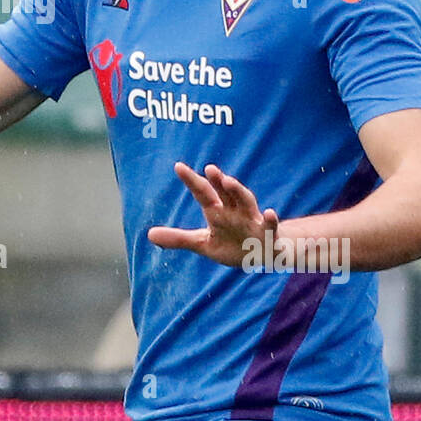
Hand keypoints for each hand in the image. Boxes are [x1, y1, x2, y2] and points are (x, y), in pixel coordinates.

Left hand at [147, 161, 279, 266]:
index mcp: (218, 212)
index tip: (178, 166)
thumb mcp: (203, 243)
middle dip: (218, 181)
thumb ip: (178, 238)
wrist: (262, 255)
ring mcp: (252, 221)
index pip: (203, 193)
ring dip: (239, 191)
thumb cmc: (232, 244)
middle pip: (226, 192)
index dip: (192, 180)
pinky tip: (270, 213)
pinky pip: (271, 226)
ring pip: (247, 202)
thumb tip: (149, 235)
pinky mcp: (267, 234)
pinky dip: (271, 220)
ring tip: (228, 181)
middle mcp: (235, 211)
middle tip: (209, 168)